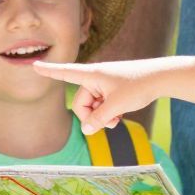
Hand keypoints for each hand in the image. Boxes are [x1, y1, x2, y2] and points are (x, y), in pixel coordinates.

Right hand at [31, 58, 165, 133]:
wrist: (161, 77)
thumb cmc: (138, 85)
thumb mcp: (116, 106)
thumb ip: (99, 119)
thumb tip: (86, 129)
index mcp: (92, 74)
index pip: (65, 72)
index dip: (49, 71)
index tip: (34, 65)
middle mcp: (95, 77)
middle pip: (81, 102)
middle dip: (92, 116)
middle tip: (109, 122)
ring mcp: (104, 84)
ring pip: (93, 107)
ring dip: (102, 117)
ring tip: (117, 119)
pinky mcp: (113, 90)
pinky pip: (103, 105)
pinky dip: (109, 113)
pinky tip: (120, 116)